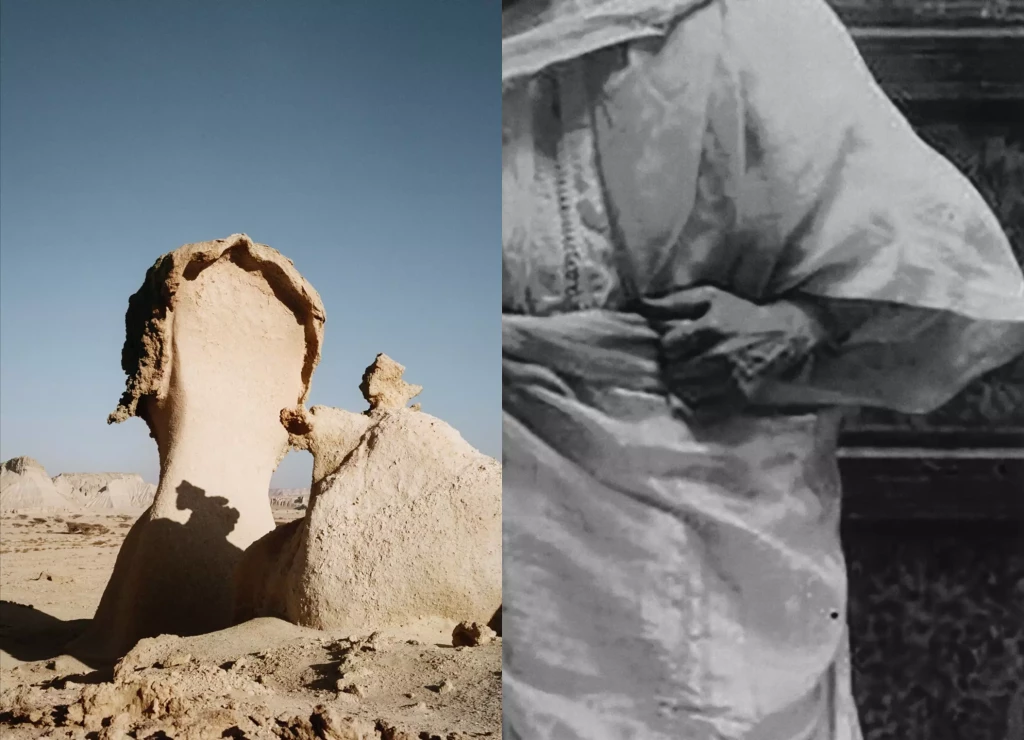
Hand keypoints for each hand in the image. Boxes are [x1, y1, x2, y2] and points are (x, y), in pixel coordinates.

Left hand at [638, 286, 828, 415]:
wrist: (781, 335)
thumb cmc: (739, 313)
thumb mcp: (707, 297)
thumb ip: (671, 302)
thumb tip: (636, 304)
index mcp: (711, 328)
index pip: (669, 346)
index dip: (668, 346)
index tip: (676, 344)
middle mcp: (721, 356)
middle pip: (674, 373)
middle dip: (673, 367)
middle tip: (682, 362)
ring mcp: (730, 380)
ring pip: (685, 393)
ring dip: (682, 386)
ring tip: (690, 376)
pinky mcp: (739, 399)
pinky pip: (703, 413)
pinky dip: (694, 406)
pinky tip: (697, 394)